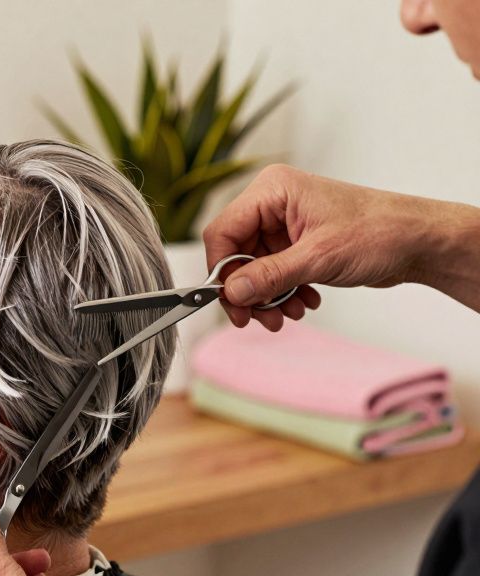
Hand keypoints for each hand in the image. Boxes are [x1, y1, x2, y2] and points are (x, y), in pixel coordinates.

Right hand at [203, 164, 479, 330]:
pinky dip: (282, 292)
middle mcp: (274, 204)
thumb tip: (233, 292)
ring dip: (267, 297)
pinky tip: (302, 302)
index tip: (231, 302)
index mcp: (273, 190)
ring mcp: (284, 224)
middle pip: (236, 254)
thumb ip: (270, 275)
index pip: (223, 232)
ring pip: (252, 268)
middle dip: (249, 291)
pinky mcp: (296, 242)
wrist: (419, 243)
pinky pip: (272, 272)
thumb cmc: (380, 232)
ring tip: (287, 314)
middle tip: (258, 319)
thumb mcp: (319, 257)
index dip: (222, 271)